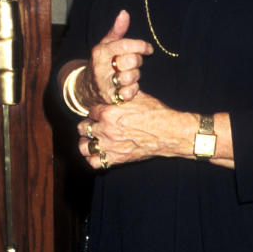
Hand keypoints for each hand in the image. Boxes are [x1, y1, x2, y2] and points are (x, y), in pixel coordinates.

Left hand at [77, 91, 195, 171]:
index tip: (100, 114)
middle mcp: (106, 129)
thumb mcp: (138, 97)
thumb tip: (117, 89)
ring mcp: (109, 145)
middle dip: (89, 125)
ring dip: (86, 142)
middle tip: (96, 125)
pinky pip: (94, 162)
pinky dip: (94, 158)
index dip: (95, 112)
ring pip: (84, 146)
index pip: (90, 111)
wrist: (169, 133)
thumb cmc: (156, 114)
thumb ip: (122, 95)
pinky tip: (99, 153)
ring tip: (92, 140)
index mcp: (108, 112)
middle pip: (83, 127)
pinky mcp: (116, 159)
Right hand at [82, 10, 152, 107]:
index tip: (149, 48)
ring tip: (130, 73)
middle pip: (130, 60)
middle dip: (138, 60)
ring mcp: (105, 83)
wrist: (87, 86)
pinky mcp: (110, 97)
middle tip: (136, 61)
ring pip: (131, 77)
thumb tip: (124, 13)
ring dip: (136, 75)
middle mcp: (101, 67)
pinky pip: (129, 93)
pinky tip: (129, 85)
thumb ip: (117, 30)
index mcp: (101, 52)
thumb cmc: (102, 61)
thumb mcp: (106, 44)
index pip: (124, 45)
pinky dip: (133, 89)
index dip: (141, 46)